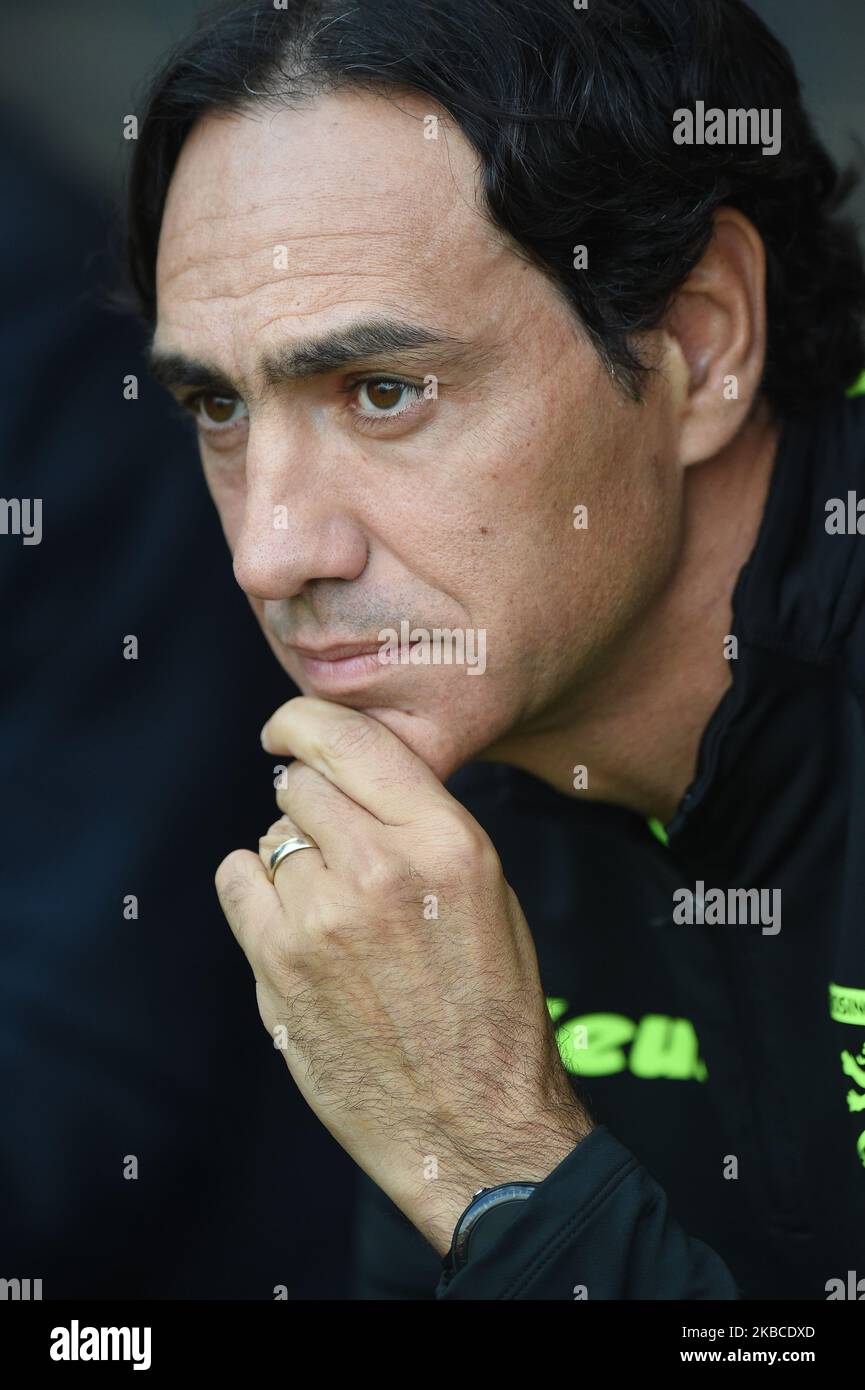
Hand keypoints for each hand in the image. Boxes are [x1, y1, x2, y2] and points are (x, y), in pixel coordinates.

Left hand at [215, 696, 592, 1254]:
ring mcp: (321, 918)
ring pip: (270, 834)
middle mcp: (381, 868)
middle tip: (333, 844)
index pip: (352, 739)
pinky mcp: (277, 964)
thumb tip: (350, 770)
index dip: (304, 721)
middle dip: (310, 801)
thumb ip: (422, 822)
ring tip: (331, 908)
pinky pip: (237, 879)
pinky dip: (256, 891)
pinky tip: (293, 925)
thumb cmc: (489, 1007)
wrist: (471, 1121)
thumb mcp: (489, 892)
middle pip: (301, 782)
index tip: (288, 727)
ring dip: (290, 856)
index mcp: (447, 842)